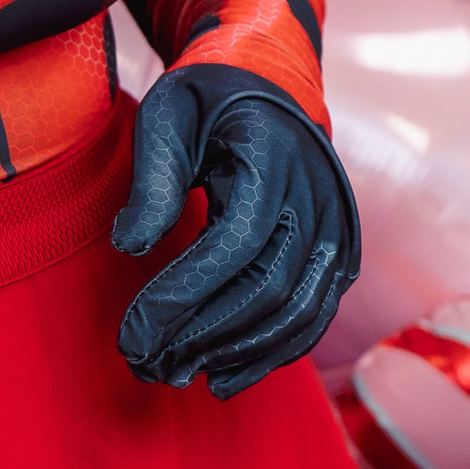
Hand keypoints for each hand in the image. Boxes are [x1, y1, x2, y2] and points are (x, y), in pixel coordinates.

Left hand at [112, 63, 358, 398]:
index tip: (131, 333)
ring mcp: (338, 232)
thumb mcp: (167, 117)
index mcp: (275, 161)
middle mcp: (319, 201)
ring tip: (176, 375)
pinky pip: (312, 319)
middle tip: (143, 363)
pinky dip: (270, 356)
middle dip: (202, 337)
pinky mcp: (339, 258)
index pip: (233, 247)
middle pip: (268, 291)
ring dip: (234, 355)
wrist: (273, 89)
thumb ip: (153, 180)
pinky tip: (224, 380)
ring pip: (296, 314)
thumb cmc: (209, 102)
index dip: (182, 297)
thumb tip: (130, 247)